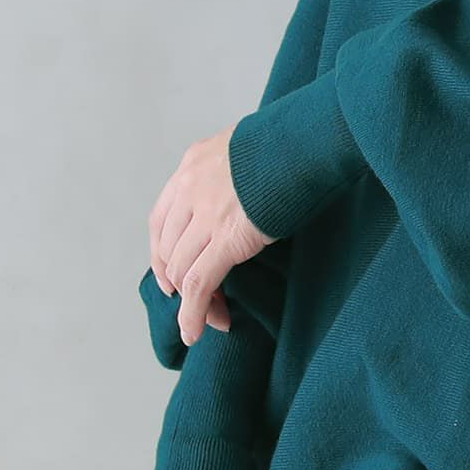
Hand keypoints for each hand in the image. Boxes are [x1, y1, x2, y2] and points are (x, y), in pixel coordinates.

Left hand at [148, 123, 275, 345]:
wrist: (308, 139)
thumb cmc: (293, 143)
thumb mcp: (248, 148)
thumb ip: (233, 171)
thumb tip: (244, 194)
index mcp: (193, 164)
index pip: (161, 219)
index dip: (162, 253)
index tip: (171, 276)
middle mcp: (190, 188)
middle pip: (170, 248)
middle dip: (181, 282)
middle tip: (202, 302)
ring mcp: (206, 214)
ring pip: (183, 270)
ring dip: (192, 302)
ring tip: (210, 320)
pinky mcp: (227, 239)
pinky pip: (199, 284)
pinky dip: (193, 313)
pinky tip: (196, 330)